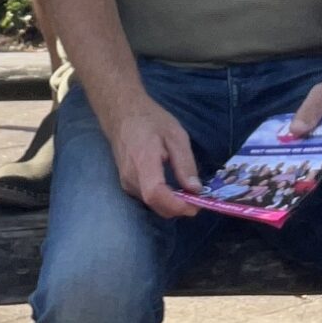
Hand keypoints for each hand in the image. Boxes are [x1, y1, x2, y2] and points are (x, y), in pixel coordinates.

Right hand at [106, 99, 202, 218]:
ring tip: (188, 192)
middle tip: (199, 199)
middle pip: (155, 204)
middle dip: (179, 207)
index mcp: (143, 161)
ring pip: (152, 204)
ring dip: (171, 204)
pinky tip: (174, 188)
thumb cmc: (150, 120)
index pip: (155, 193)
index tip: (196, 204)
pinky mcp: (127, 185)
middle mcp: (131, 177)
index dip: (175, 204)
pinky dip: (163, 199)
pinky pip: (147, 199)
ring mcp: (126, 183)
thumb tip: (195, 189)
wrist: (122, 114)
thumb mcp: (175, 135)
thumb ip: (184, 163)